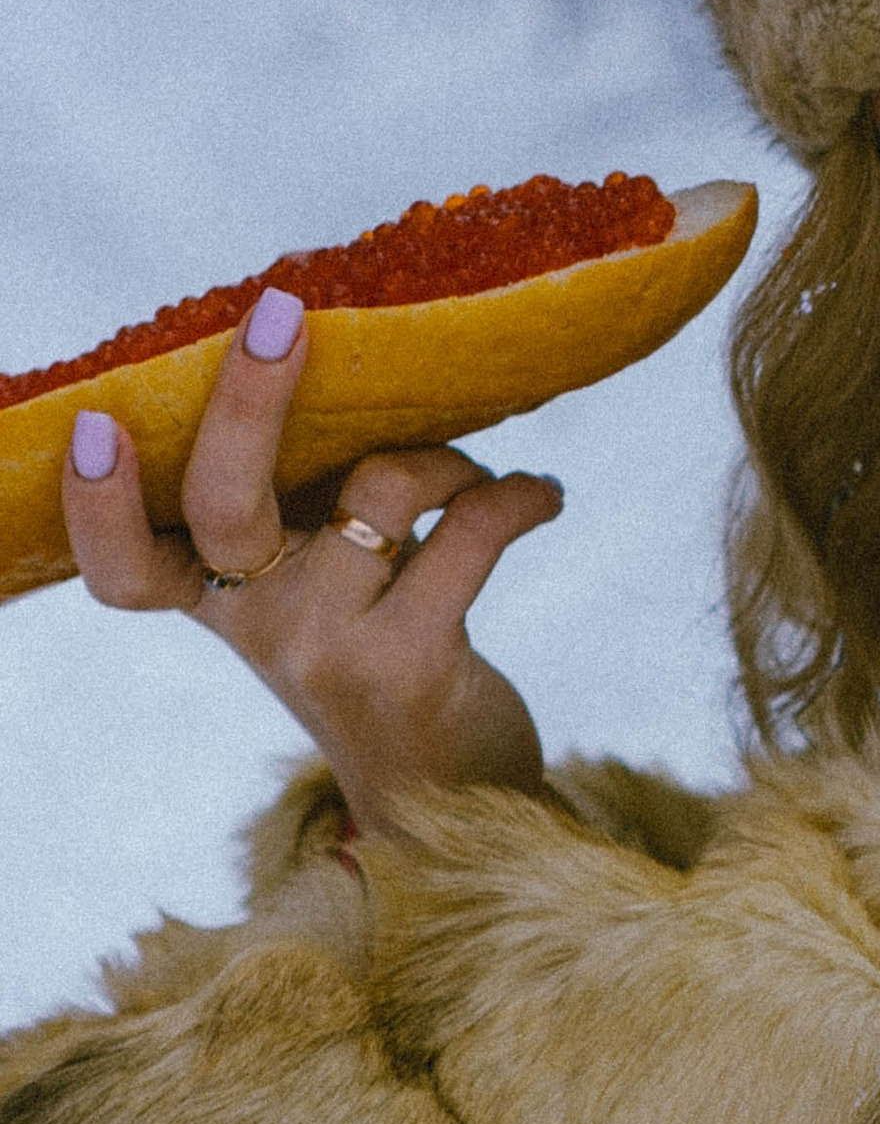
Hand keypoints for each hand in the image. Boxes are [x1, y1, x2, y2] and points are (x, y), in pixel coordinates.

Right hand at [63, 280, 561, 830]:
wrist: (451, 808)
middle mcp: (259, 626)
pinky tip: (541, 497)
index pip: (123, 569)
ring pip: (382, 485)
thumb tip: (336, 370)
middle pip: (223, 500)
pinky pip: (470, 530)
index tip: (93, 426)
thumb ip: (302, 518)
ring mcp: (330, 647)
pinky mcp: (413, 663)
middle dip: (249, 397)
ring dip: (452, 458)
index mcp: (222, 604)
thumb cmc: (381, 670)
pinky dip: (518, 496)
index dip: (96, 505)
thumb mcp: (318, 603)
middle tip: (281, 315)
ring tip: (486, 479)